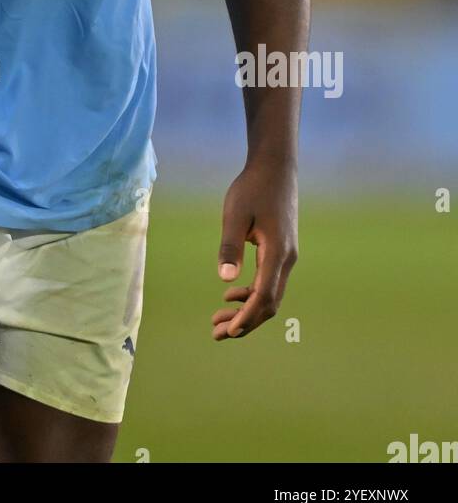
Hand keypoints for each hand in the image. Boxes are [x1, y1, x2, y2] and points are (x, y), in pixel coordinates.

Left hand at [212, 159, 297, 340]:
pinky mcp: (281, 251)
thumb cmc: (252, 188)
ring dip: (246, 310)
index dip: (246, 316)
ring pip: (270, 294)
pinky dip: (251, 293)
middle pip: (269, 303)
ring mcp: (286, 256)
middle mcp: (286, 259)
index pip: (263, 295)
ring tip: (218, 320)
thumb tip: (225, 279)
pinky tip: (231, 294)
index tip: (229, 332)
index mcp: (277, 252)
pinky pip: (270, 282)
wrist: (275, 168)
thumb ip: (230, 246)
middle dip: (245, 321)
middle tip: (217, 334)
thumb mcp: (235, 215)